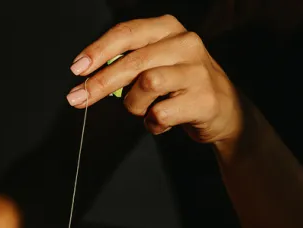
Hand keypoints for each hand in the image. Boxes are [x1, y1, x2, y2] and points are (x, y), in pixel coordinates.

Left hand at [66, 15, 241, 144]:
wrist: (225, 110)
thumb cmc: (181, 86)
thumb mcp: (157, 63)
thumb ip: (128, 63)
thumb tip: (88, 75)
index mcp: (168, 28)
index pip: (127, 33)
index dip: (98, 51)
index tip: (77, 69)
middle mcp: (185, 43)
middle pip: (133, 61)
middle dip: (100, 83)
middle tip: (77, 99)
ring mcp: (197, 71)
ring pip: (146, 84)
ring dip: (134, 104)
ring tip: (143, 110)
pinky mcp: (204, 99)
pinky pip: (161, 113)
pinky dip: (153, 123)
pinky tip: (161, 122)